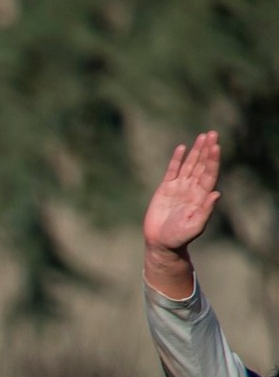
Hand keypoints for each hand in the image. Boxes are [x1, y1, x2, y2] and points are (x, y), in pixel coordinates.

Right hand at [144, 131, 220, 254]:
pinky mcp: (165, 189)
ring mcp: (179, 188)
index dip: (213, 160)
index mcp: (201, 196)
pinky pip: (172, 171)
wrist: (160, 243)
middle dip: (207, 150)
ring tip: (202, 136)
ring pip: (189, 165)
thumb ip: (205, 211)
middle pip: (202, 165)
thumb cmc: (179, 237)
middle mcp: (192, 189)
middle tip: (212, 134)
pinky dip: (176, 160)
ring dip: (196, 151)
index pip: (209, 174)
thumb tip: (216, 194)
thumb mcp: (194, 226)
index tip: (215, 146)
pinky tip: (181, 148)